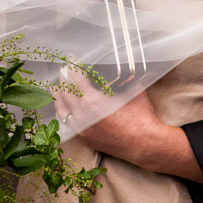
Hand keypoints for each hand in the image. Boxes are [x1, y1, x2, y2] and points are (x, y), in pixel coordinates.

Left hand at [56, 70, 202, 182]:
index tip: (71, 59)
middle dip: (64, 78)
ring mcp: (81, 129)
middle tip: (65, 70)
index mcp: (92, 101)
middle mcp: (82, 116)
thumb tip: (114, 70)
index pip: (75, 78)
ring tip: (57, 86)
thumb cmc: (141, 117)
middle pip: (64, 92)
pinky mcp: (84, 139)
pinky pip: (67, 123)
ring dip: (59, 96)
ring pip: (61, 109)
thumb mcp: (130, 90)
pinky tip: (64, 107)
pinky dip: (64, 112)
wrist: (146, 144)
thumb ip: (118, 79)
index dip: (71, 66)